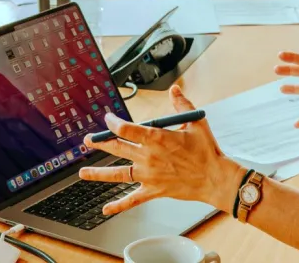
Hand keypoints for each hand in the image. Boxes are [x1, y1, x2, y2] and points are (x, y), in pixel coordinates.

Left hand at [79, 86, 245, 214]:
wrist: (215, 178)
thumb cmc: (207, 151)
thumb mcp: (195, 123)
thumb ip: (181, 105)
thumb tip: (174, 90)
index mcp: (156, 138)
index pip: (126, 128)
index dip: (113, 123)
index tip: (108, 119)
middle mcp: (148, 157)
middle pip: (117, 148)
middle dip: (100, 143)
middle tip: (88, 141)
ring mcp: (149, 175)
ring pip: (118, 174)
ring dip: (98, 173)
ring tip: (83, 172)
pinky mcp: (154, 190)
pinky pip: (133, 199)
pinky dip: (119, 205)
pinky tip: (106, 208)